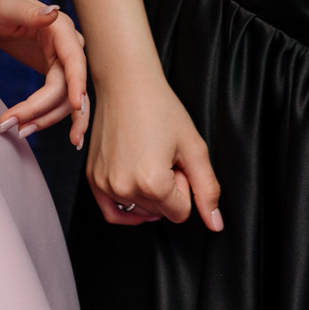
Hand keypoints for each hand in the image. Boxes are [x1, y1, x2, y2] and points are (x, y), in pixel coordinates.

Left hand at [0, 0, 88, 146]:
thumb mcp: (8, 7)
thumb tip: (53, 12)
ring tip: (19, 131)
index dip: (77, 83)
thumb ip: (31, 13)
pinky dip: (48, 116)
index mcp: (61, 30)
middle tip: (18, 128)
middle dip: (45, 111)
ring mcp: (63, 62)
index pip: (74, 61)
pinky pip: (57, 100)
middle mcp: (68, 47)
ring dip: (45, 118)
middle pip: (67, 87)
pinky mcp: (54, 73)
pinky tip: (36, 129)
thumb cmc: (0, 4)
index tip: (76, 106)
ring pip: (64, 99)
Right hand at [83, 77, 222, 231]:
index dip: (184, 186)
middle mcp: (124, 188)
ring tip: (148, 159)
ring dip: (148, 194)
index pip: (181, 212)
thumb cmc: (160, 109)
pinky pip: (112, 212)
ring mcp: (105, 185)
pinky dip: (128, 211)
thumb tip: (215, 224)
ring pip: (140, 212)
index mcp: (152, 182)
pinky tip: (138, 194)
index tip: (176, 160)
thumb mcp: (194, 147)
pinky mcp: (93, 179)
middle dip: (167, 190)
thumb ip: (207, 189)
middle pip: (160, 213)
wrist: (126, 84)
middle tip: (163, 156)